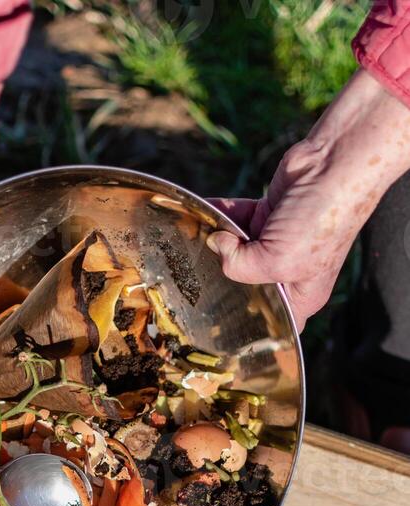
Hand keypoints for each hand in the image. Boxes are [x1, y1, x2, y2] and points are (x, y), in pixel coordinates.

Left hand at [207, 70, 409, 330]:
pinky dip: (219, 216)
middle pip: (244, 283)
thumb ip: (238, 265)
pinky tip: (199, 215)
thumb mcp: (277, 259)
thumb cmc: (321, 221)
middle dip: (221, 277)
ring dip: (216, 242)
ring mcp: (276, 241)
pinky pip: (235, 219)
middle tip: (193, 275)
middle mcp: (288, 271)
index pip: (272, 321)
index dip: (249, 323)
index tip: (218, 319)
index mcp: (300, 295)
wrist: (335, 164)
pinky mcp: (266, 213)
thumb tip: (213, 244)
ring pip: (236, 249)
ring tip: (190, 240)